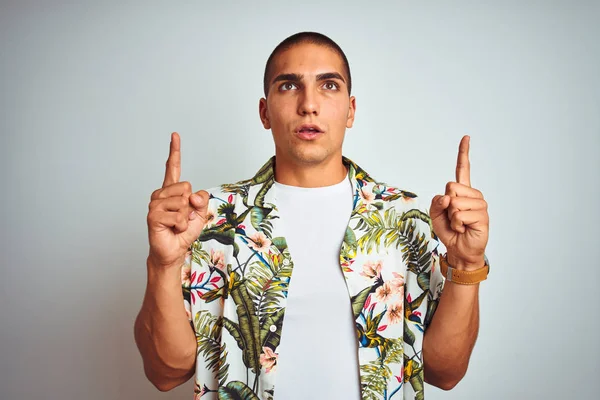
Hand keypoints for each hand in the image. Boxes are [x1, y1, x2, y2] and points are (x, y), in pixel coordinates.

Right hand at [147, 132, 208, 269]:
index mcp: (172, 190)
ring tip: (177, 225)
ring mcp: (155, 204)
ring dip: (186, 218)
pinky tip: (173, 230)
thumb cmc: (184, 232)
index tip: (175, 135)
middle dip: (190, 206)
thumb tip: (192, 195)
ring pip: (183, 202)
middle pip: (186, 187)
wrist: (173, 251)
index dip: (174, 151)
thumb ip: (201, 200)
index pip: (173, 167)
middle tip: (182, 218)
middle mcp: (161, 194)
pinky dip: (181, 226)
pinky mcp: (153, 216)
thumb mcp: (200, 214)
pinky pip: (179, 216)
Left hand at [429, 136, 488, 269]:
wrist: (459, 249)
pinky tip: (464, 229)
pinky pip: (459, 215)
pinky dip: (456, 225)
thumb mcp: (435, 215)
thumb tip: (447, 197)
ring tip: (459, 225)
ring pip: (454, 202)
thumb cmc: (449, 231)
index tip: (466, 137)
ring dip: (451, 218)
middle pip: (451, 187)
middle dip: (446, 205)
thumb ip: (436, 202)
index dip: (463, 153)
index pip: (463, 169)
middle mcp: (473, 195)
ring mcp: (480, 204)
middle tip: (453, 218)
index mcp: (462, 191)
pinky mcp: (482, 215)